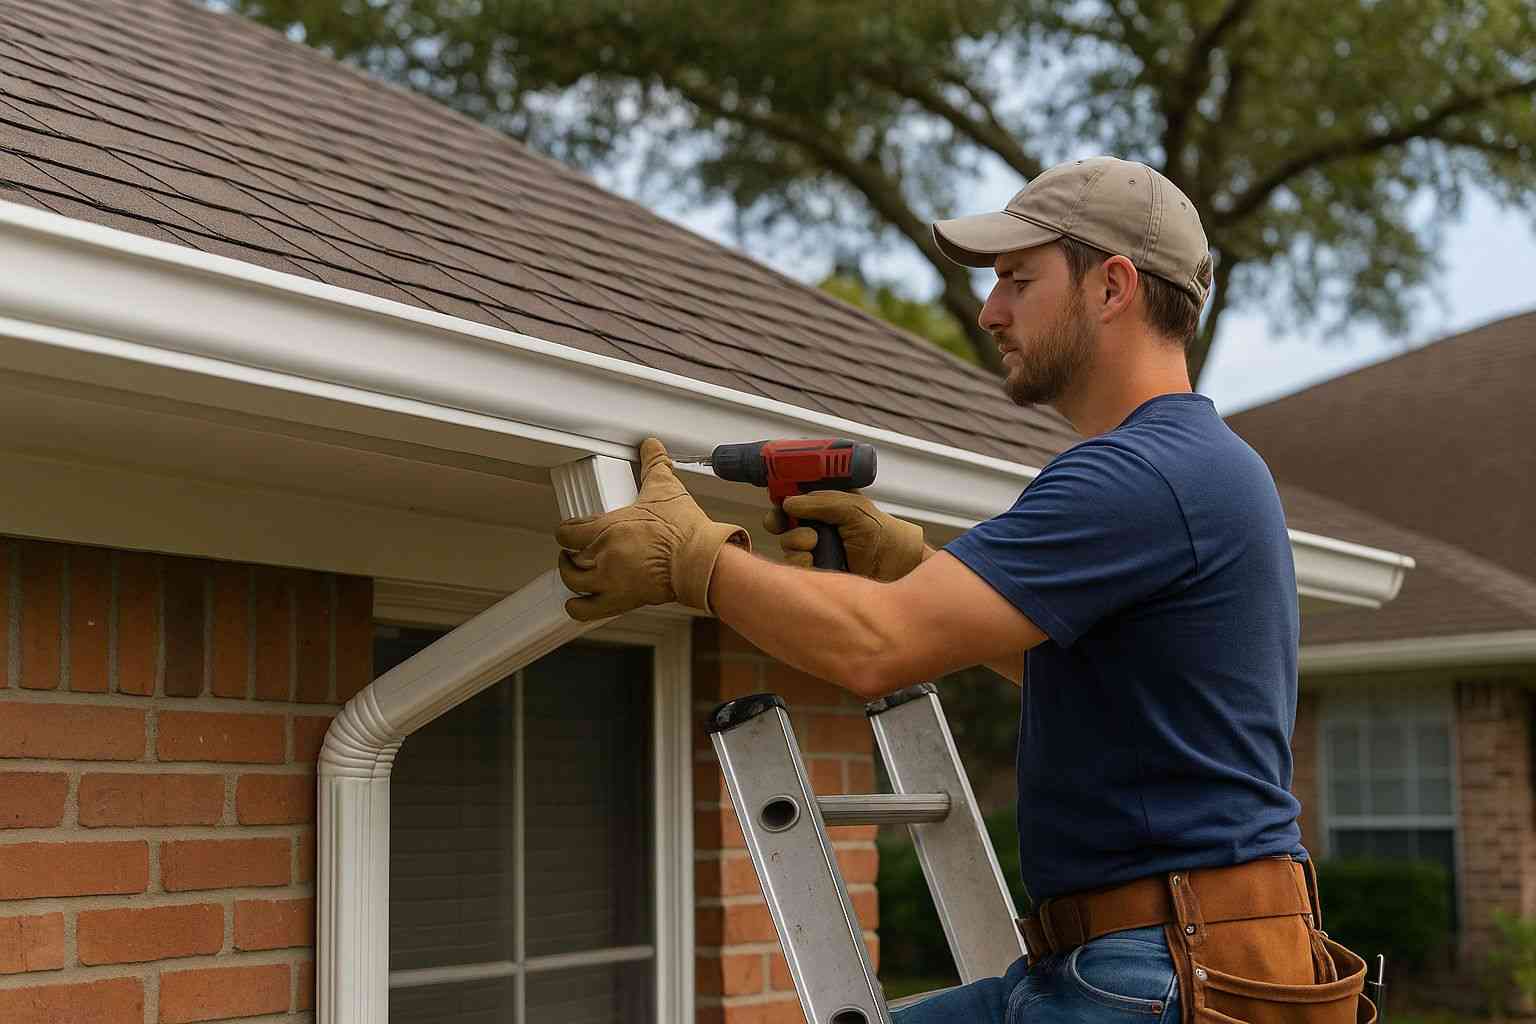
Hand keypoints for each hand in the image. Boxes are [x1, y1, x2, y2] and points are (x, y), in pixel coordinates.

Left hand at [556, 437, 750, 621]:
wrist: (701, 562)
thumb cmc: (683, 531)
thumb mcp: (665, 490)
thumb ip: (654, 465)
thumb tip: (652, 446)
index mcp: (607, 529)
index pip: (567, 531)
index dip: (565, 530)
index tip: (570, 530)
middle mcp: (603, 557)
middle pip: (568, 558)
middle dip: (568, 554)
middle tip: (572, 551)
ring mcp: (610, 582)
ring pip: (573, 584)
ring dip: (570, 578)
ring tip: (575, 572)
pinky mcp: (622, 601)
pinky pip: (587, 611)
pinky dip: (577, 608)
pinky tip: (578, 603)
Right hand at [763, 490, 928, 581]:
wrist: (896, 568)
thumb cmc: (882, 534)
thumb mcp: (854, 508)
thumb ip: (823, 502)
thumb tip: (789, 504)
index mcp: (825, 504)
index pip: (794, 495)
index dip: (781, 495)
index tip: (777, 497)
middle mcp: (816, 525)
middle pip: (780, 519)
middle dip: (777, 519)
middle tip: (781, 521)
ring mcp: (813, 549)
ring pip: (785, 542)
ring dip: (796, 540)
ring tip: (815, 541)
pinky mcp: (814, 571)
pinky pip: (793, 565)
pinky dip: (801, 560)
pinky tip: (816, 559)